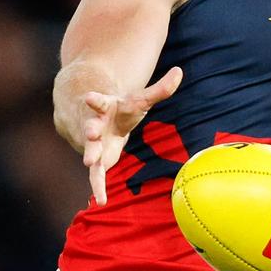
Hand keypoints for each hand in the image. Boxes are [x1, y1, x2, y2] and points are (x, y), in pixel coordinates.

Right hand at [81, 66, 182, 204]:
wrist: (96, 120)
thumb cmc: (121, 109)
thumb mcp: (140, 99)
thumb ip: (160, 89)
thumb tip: (180, 71)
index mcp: (103, 107)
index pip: (99, 101)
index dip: (95, 99)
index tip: (90, 97)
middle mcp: (94, 125)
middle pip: (90, 126)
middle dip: (90, 130)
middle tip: (91, 133)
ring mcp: (92, 144)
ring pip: (90, 151)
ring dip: (91, 156)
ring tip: (90, 162)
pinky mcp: (96, 160)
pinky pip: (96, 175)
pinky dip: (98, 186)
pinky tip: (102, 200)